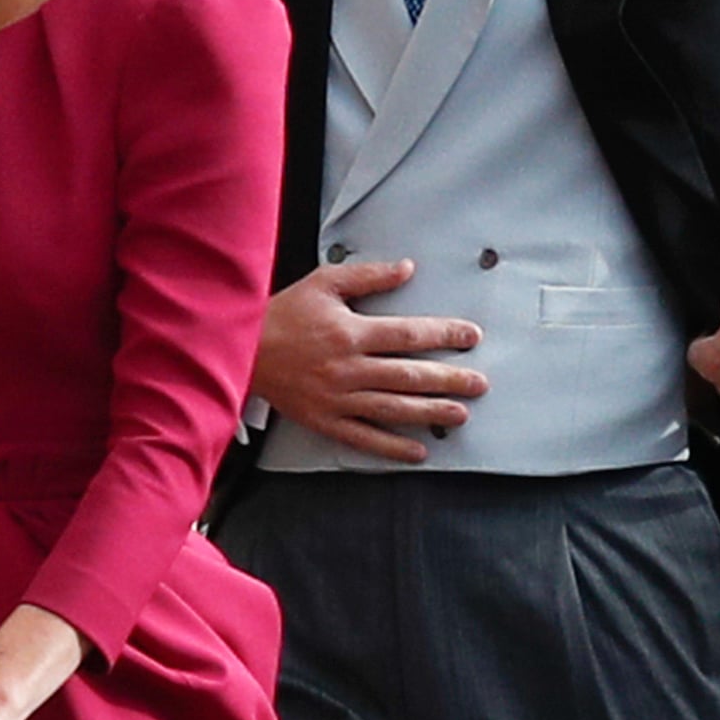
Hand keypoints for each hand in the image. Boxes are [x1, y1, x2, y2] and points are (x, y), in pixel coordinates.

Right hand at [254, 258, 486, 460]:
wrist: (240, 350)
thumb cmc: (283, 315)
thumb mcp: (323, 282)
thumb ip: (368, 276)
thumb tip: (407, 268)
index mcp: (351, 332)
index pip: (410, 334)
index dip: (445, 334)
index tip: (471, 336)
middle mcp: (349, 368)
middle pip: (410, 375)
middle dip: (449, 379)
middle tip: (479, 384)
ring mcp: (338, 398)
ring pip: (393, 408)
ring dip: (430, 412)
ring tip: (460, 413)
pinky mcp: (325, 420)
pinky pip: (364, 437)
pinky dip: (392, 447)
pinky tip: (418, 451)